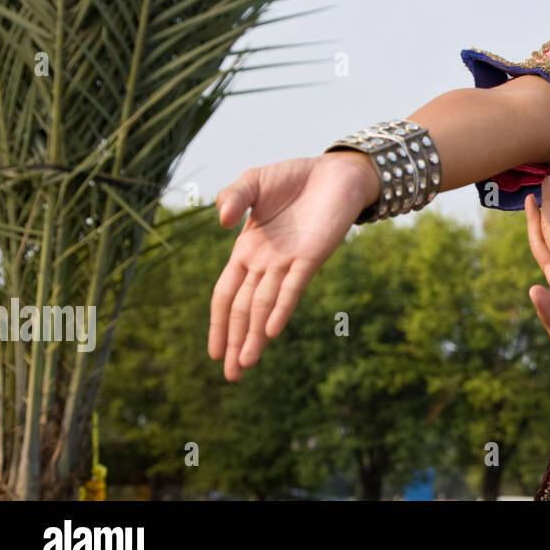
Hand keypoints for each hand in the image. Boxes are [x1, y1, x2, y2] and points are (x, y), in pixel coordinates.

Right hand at [209, 153, 375, 380]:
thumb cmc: (293, 178)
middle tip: (231, 378)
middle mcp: (267, 264)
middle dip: (236, 343)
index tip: (213, 355)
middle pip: (244, 310)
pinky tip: (269, 330)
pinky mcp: (313, 255)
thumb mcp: (252, 181)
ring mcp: (290, 262)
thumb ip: (232, 196)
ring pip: (265, 305)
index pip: (226, 295)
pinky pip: (293, 286)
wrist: (335, 170)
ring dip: (255, 335)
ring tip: (245, 365)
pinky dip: (280, 308)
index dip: (217, 324)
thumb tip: (223, 220)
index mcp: (248, 253)